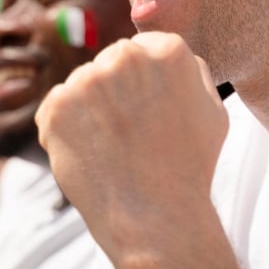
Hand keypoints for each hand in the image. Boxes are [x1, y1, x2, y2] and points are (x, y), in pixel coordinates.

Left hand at [35, 32, 228, 256]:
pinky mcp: (56, 107)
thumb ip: (188, 71)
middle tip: (130, 136)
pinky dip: (66, 131)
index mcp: (168, 51)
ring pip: (81, 86)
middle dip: (114, 92)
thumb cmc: (189, 168)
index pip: (143, 50)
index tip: (149, 115)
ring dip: (89, 110)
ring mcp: (87, 80)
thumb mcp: (212, 110)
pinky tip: (91, 155)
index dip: (144, 86)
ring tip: (112, 149)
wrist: (156, 218)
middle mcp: (126, 56)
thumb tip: (158, 50)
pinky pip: (56, 110)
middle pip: (110, 63)